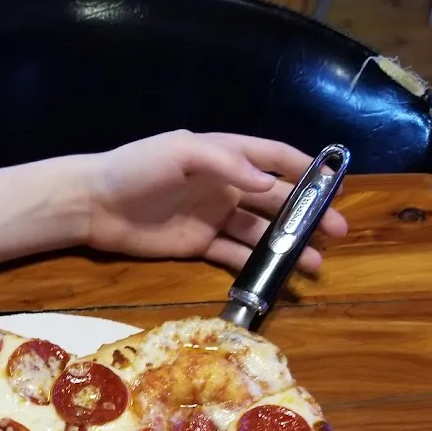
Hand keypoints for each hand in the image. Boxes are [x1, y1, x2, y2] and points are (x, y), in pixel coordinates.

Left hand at [83, 130, 347, 271]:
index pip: (275, 158)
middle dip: (308, 216)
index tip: (337, 185)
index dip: (307, 170)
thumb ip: (226, 163)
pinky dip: (256, 265)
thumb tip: (268, 182)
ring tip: (315, 263)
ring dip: (288, 247)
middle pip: (276, 201)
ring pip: (260, 233)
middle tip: (337, 233)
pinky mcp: (199, 245)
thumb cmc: (136, 169)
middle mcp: (225, 185)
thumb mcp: (180, 153)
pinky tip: (277, 277)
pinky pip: (234, 255)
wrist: (94, 204)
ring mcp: (213, 218)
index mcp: (225, 155)